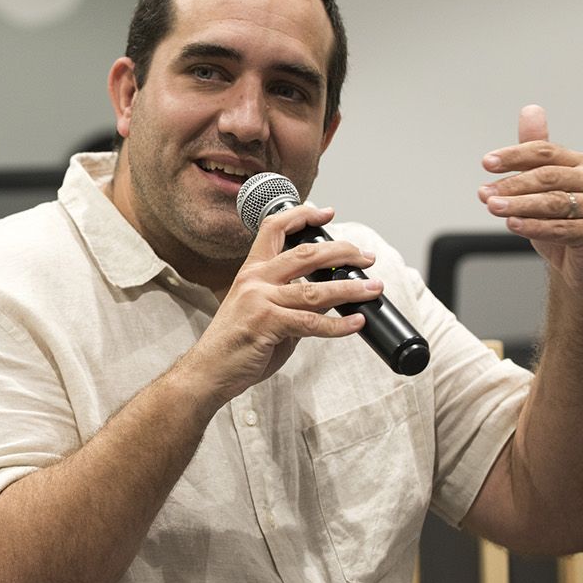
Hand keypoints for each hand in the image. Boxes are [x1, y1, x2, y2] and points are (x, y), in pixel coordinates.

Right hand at [181, 203, 381, 403]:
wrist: (209, 370)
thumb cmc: (235, 343)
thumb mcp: (263, 312)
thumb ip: (292, 303)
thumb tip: (328, 302)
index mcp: (252, 271)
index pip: (275, 228)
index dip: (301, 215)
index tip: (326, 212)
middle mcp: (255, 280)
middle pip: (305, 254)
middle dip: (342, 252)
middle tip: (366, 257)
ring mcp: (260, 301)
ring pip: (315, 290)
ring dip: (350, 288)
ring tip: (373, 289)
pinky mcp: (267, 325)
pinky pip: (311, 322)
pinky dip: (338, 325)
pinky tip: (355, 322)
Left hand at [478, 104, 582, 290]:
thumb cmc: (562, 219)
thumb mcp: (544, 184)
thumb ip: (534, 150)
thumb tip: (530, 110)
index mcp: (579, 163)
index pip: (544, 152)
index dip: (513, 156)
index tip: (487, 163)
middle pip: (547, 176)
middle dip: (512, 184)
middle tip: (484, 193)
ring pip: (553, 202)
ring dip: (519, 205)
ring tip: (493, 207)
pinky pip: (561, 229)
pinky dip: (534, 226)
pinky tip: (513, 225)